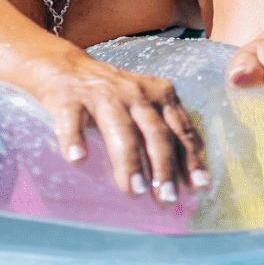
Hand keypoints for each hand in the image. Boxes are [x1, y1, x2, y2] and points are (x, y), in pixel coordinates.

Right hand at [34, 55, 210, 200]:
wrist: (66, 66)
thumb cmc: (114, 96)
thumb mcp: (147, 105)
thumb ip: (168, 134)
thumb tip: (195, 180)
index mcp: (159, 94)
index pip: (180, 128)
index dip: (189, 157)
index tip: (197, 186)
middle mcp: (135, 93)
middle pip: (154, 130)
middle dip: (163, 165)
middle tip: (165, 197)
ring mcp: (102, 95)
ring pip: (119, 127)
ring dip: (129, 159)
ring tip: (134, 190)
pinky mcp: (69, 98)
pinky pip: (73, 119)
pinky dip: (74, 138)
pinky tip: (77, 158)